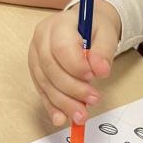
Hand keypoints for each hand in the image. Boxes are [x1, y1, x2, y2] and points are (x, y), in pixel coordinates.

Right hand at [28, 0, 120, 126]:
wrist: (85, 24)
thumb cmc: (94, 28)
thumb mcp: (106, 33)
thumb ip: (104, 51)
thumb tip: (101, 71)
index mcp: (58, 24)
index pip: (61, 48)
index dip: (76, 66)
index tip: (93, 77)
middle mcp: (41, 39)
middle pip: (51, 68)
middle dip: (72, 89)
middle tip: (93, 100)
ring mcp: (35, 56)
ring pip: (44, 83)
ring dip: (63, 102)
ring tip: (81, 115)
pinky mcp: (36, 71)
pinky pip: (42, 91)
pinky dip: (52, 107)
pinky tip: (61, 118)